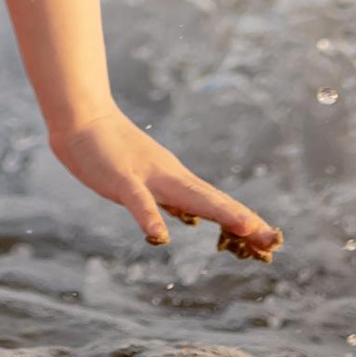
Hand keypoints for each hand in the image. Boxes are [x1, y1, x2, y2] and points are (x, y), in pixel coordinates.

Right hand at [47, 107, 278, 258]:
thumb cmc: (112, 151)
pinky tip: (159, 237)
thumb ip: (166, 197)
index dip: (241, 221)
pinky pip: (138, 201)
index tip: (268, 239)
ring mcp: (148, 177)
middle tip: (272, 239)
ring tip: (245, 227)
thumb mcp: (146, 180)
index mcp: (176, 181)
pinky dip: (150, 218)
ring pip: (189, 197)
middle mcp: (170, 178)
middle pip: (212, 201)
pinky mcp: (122, 179)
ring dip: (219, 211)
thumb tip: (189, 214)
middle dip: (243, 220)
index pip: (214, 204)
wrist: (83, 117)